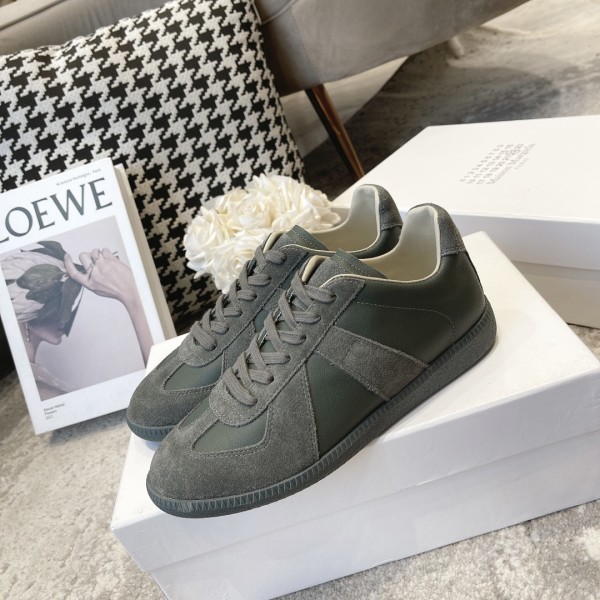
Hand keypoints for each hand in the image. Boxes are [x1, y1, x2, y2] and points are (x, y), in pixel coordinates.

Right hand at [64, 249, 151, 363]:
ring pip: (94, 251)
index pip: (73, 273)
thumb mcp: (98, 289)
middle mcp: (94, 274)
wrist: (130, 290)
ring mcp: (102, 266)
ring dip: (98, 254)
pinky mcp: (111, 260)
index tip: (66, 256)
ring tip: (105, 260)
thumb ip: (90, 279)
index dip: (68, 263)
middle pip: (82, 256)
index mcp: (89, 283)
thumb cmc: (115, 290)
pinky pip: (104, 250)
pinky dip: (107, 253)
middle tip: (95, 260)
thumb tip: (85, 268)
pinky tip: (111, 259)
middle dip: (88, 256)